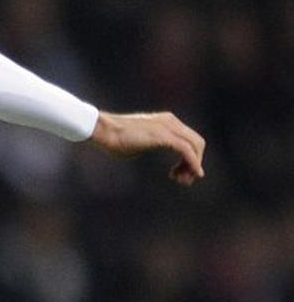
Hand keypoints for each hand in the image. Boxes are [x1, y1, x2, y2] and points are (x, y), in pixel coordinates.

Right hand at [90, 111, 205, 185]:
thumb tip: (143, 150)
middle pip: (197, 143)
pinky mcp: (164, 136)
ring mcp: (168, 127)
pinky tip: (190, 174)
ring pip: (196, 146)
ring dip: (194, 165)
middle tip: (183, 180)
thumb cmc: (114, 138)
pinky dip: (192, 163)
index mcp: (166, 121)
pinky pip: (186, 150)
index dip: (190, 158)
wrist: (104, 130)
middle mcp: (170, 121)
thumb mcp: (137, 142)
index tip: (178, 173)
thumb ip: (146, 144)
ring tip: (182, 180)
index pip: (189, 139)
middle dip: (195, 163)